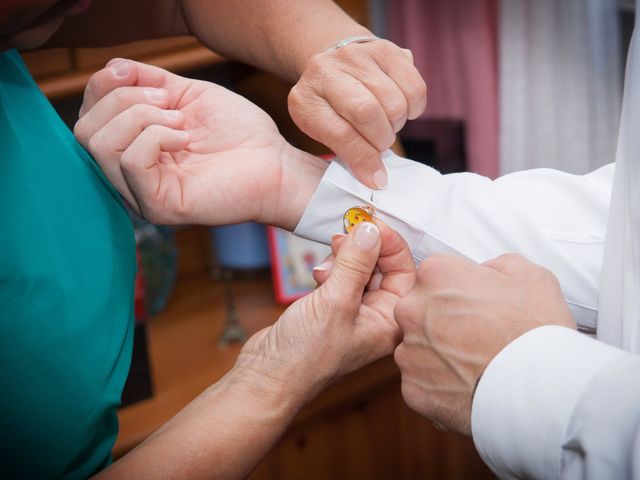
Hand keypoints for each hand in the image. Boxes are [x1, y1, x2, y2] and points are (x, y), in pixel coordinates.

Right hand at [75, 58, 323, 226]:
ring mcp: (140, 194)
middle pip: (85, 131)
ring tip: (181, 123)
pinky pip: (130, 162)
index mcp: (132, 150)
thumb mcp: (188, 96)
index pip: (87, 117)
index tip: (148, 80)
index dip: (105, 86)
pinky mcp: (158, 207)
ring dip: (141, 118)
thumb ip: (149, 82)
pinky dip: (154, 138)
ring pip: (100, 145)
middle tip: (172, 105)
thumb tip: (113, 68)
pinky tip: (183, 140)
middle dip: (125, 102)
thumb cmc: (240, 134)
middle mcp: (129, 176)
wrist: (275, 163)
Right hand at [238, 221, 414, 402]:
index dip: (390, 244)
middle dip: (363, 250)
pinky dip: (331, 269)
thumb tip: (372, 230)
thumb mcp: (335, 301)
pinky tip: (317, 276)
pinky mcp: (333, 308)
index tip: (370, 224)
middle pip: (383, 266)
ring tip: (324, 268)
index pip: (405, 271)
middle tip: (343, 237)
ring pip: (360, 268)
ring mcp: (355, 312)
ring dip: (343, 259)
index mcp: (391, 321)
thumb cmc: (306, 354)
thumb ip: (356, 262)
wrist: (268, 375)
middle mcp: (377, 316)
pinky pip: (341, 277)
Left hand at [289, 39, 426, 188]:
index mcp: (306, 100)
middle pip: (368, 113)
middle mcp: (327, 71)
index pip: (340, 134)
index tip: (376, 178)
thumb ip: (346, 152)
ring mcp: (358, 56)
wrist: (334, 62)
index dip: (363, 159)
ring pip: (394, 103)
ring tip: (385, 124)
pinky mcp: (386, 50)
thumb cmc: (329, 107)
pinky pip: (414, 88)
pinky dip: (413, 108)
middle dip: (381, 139)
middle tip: (379, 144)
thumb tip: (377, 179)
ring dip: (396, 124)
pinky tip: (401, 109)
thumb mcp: (323, 129)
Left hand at [393, 253, 575, 434]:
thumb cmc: (536, 332)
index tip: (475, 304)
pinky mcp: (412, 387)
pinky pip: (420, 382)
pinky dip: (438, 385)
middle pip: (419, 310)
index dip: (458, 290)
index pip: (435, 275)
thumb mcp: (530, 275)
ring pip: (417, 347)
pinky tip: (466, 386)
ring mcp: (409, 350)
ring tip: (473, 364)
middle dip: (442, 320)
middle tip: (475, 336)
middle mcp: (412, 309)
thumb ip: (496, 265)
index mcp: (436, 275)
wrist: (541, 390)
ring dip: (438, 354)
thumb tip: (485, 273)